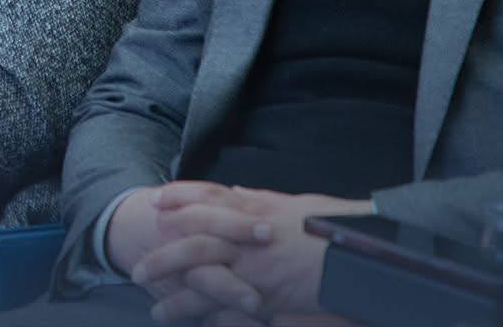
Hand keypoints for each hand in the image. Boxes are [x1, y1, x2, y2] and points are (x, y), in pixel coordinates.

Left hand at [136, 186, 369, 322]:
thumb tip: (238, 190)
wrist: (364, 258)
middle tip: (138, 267)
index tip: (155, 200)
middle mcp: (250, 235)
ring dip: (176, 293)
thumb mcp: (301, 205)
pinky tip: (190, 326)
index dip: (180, 198)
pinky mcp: (264, 296)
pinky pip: (225, 306)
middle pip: (195, 238)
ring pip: (203, 275)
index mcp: (260, 209)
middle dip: (164, 253)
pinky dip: (205, 316)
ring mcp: (256, 266)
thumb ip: (264, 200)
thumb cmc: (339, 230)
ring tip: (154, 308)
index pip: (211, 198)